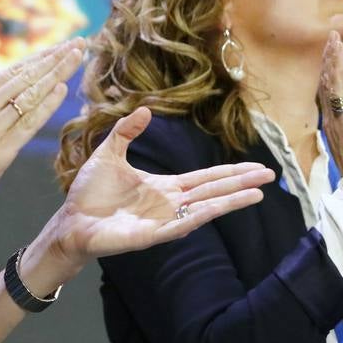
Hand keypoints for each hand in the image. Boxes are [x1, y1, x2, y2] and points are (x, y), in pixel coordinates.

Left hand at [20, 107, 274, 294]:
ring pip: (206, 207)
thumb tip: (145, 108)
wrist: (71, 221)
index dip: (230, 171)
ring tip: (259, 192)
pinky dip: (204, 214)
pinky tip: (223, 207)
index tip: (255, 165)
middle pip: (214, 190)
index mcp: (164, 186)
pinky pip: (184, 223)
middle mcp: (171, 203)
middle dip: (242, 182)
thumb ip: (127, 132)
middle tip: (271, 174)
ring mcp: (166, 220)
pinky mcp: (154, 234)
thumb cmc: (90, 192)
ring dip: (232, 200)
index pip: (205, 177)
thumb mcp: (109, 154)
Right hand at [320, 30, 342, 194]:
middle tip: (332, 34)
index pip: (325, 87)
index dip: (325, 65)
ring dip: (338, 64)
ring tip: (337, 43)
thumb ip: (342, 121)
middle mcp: (335, 119)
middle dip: (330, 57)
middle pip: (328, 82)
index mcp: (330, 121)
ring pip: (339, 88)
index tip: (328, 46)